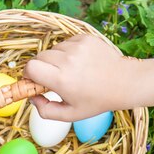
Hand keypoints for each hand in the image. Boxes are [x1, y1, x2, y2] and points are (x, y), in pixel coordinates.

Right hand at [23, 34, 139, 121]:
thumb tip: (32, 98)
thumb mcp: (70, 114)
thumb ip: (45, 110)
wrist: (125, 82)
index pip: (31, 67)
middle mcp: (68, 61)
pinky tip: (79, 62)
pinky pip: (65, 43)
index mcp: (62, 80)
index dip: (28, 74)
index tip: (34, 80)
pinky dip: (67, 52)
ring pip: (52, 49)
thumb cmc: (96, 101)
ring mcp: (77, 47)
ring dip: (55, 59)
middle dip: (41, 68)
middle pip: (39, 57)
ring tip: (70, 70)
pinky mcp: (85, 38)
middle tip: (53, 77)